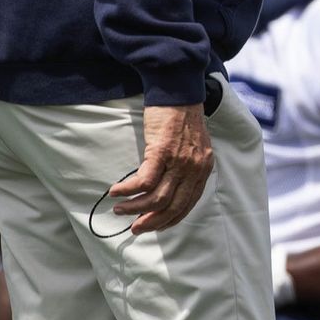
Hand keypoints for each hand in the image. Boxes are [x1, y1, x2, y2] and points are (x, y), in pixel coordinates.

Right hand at [109, 102, 212, 233]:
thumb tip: (170, 185)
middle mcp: (194, 168)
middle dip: (152, 221)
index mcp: (203, 169)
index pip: (189, 203)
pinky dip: (128, 190)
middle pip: (173, 206)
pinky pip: (143, 180)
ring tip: (120, 210)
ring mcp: (179, 161)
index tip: (156, 226)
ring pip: (157, 197)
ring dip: (136, 208)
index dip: (171, 219)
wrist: (178, 91)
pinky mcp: (162, 152)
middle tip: (136, 228)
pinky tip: (116, 192)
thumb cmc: (181, 117)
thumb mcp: (193, 146)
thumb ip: (187, 167)